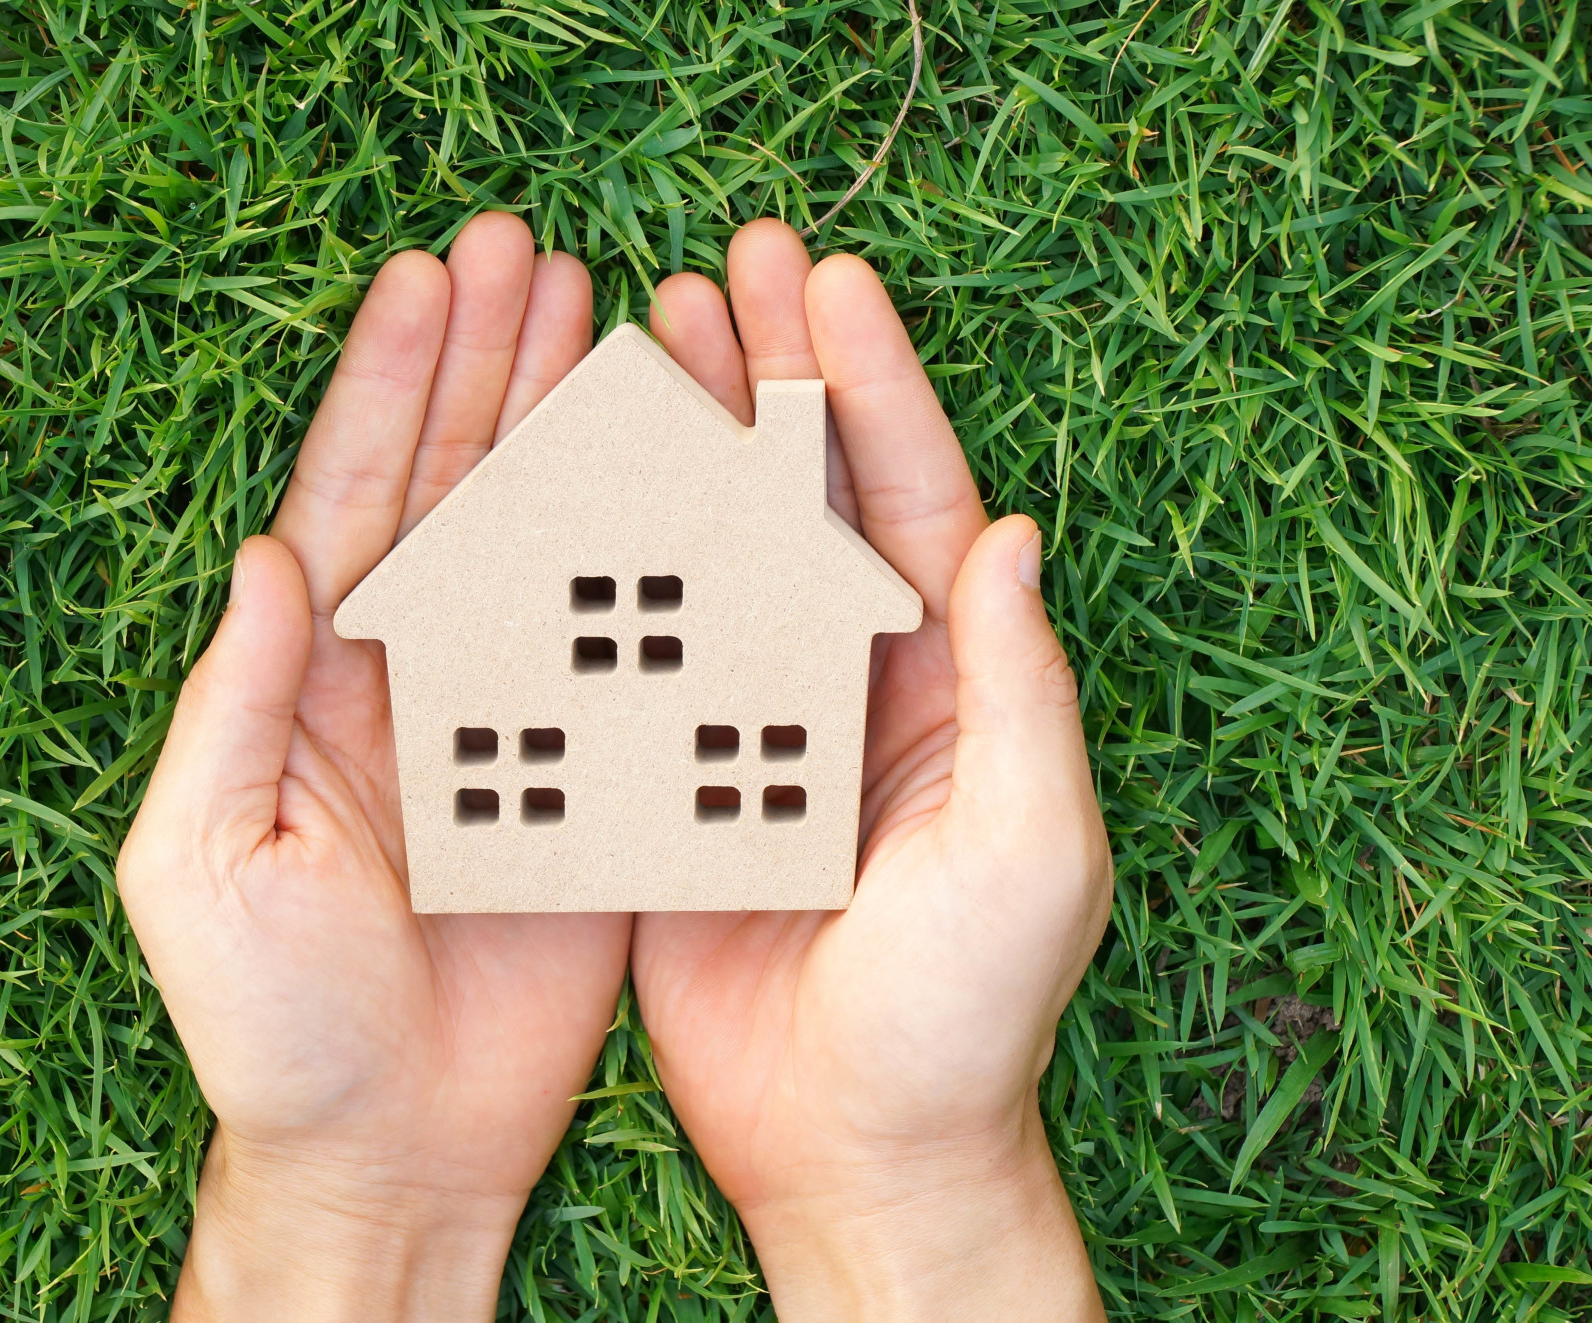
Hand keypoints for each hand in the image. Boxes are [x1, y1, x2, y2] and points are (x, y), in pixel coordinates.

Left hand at [116, 214, 629, 1320]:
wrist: (389, 1150)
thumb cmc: (272, 1024)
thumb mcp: (205, 862)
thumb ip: (235, 707)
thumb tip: (265, 555)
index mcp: (317, 685)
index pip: (353, 501)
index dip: (387, 386)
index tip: (428, 279)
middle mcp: (415, 679)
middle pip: (454, 490)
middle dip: (486, 370)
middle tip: (531, 253)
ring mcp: (509, 721)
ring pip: (543, 546)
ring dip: (567, 432)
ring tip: (603, 318)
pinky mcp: (589, 782)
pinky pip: (624, 650)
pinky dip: (651, 560)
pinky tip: (680, 477)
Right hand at [631, 221, 1112, 1319]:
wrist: (857, 1150)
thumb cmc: (964, 1015)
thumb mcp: (1028, 849)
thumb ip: (1023, 692)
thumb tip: (1014, 530)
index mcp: (947, 684)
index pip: (913, 500)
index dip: (873, 385)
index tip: (826, 282)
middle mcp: (853, 685)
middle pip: (807, 501)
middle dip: (772, 381)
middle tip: (721, 270)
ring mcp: (759, 729)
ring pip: (714, 558)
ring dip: (681, 452)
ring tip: (639, 345)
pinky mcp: (681, 787)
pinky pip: (642, 660)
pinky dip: (607, 576)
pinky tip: (562, 503)